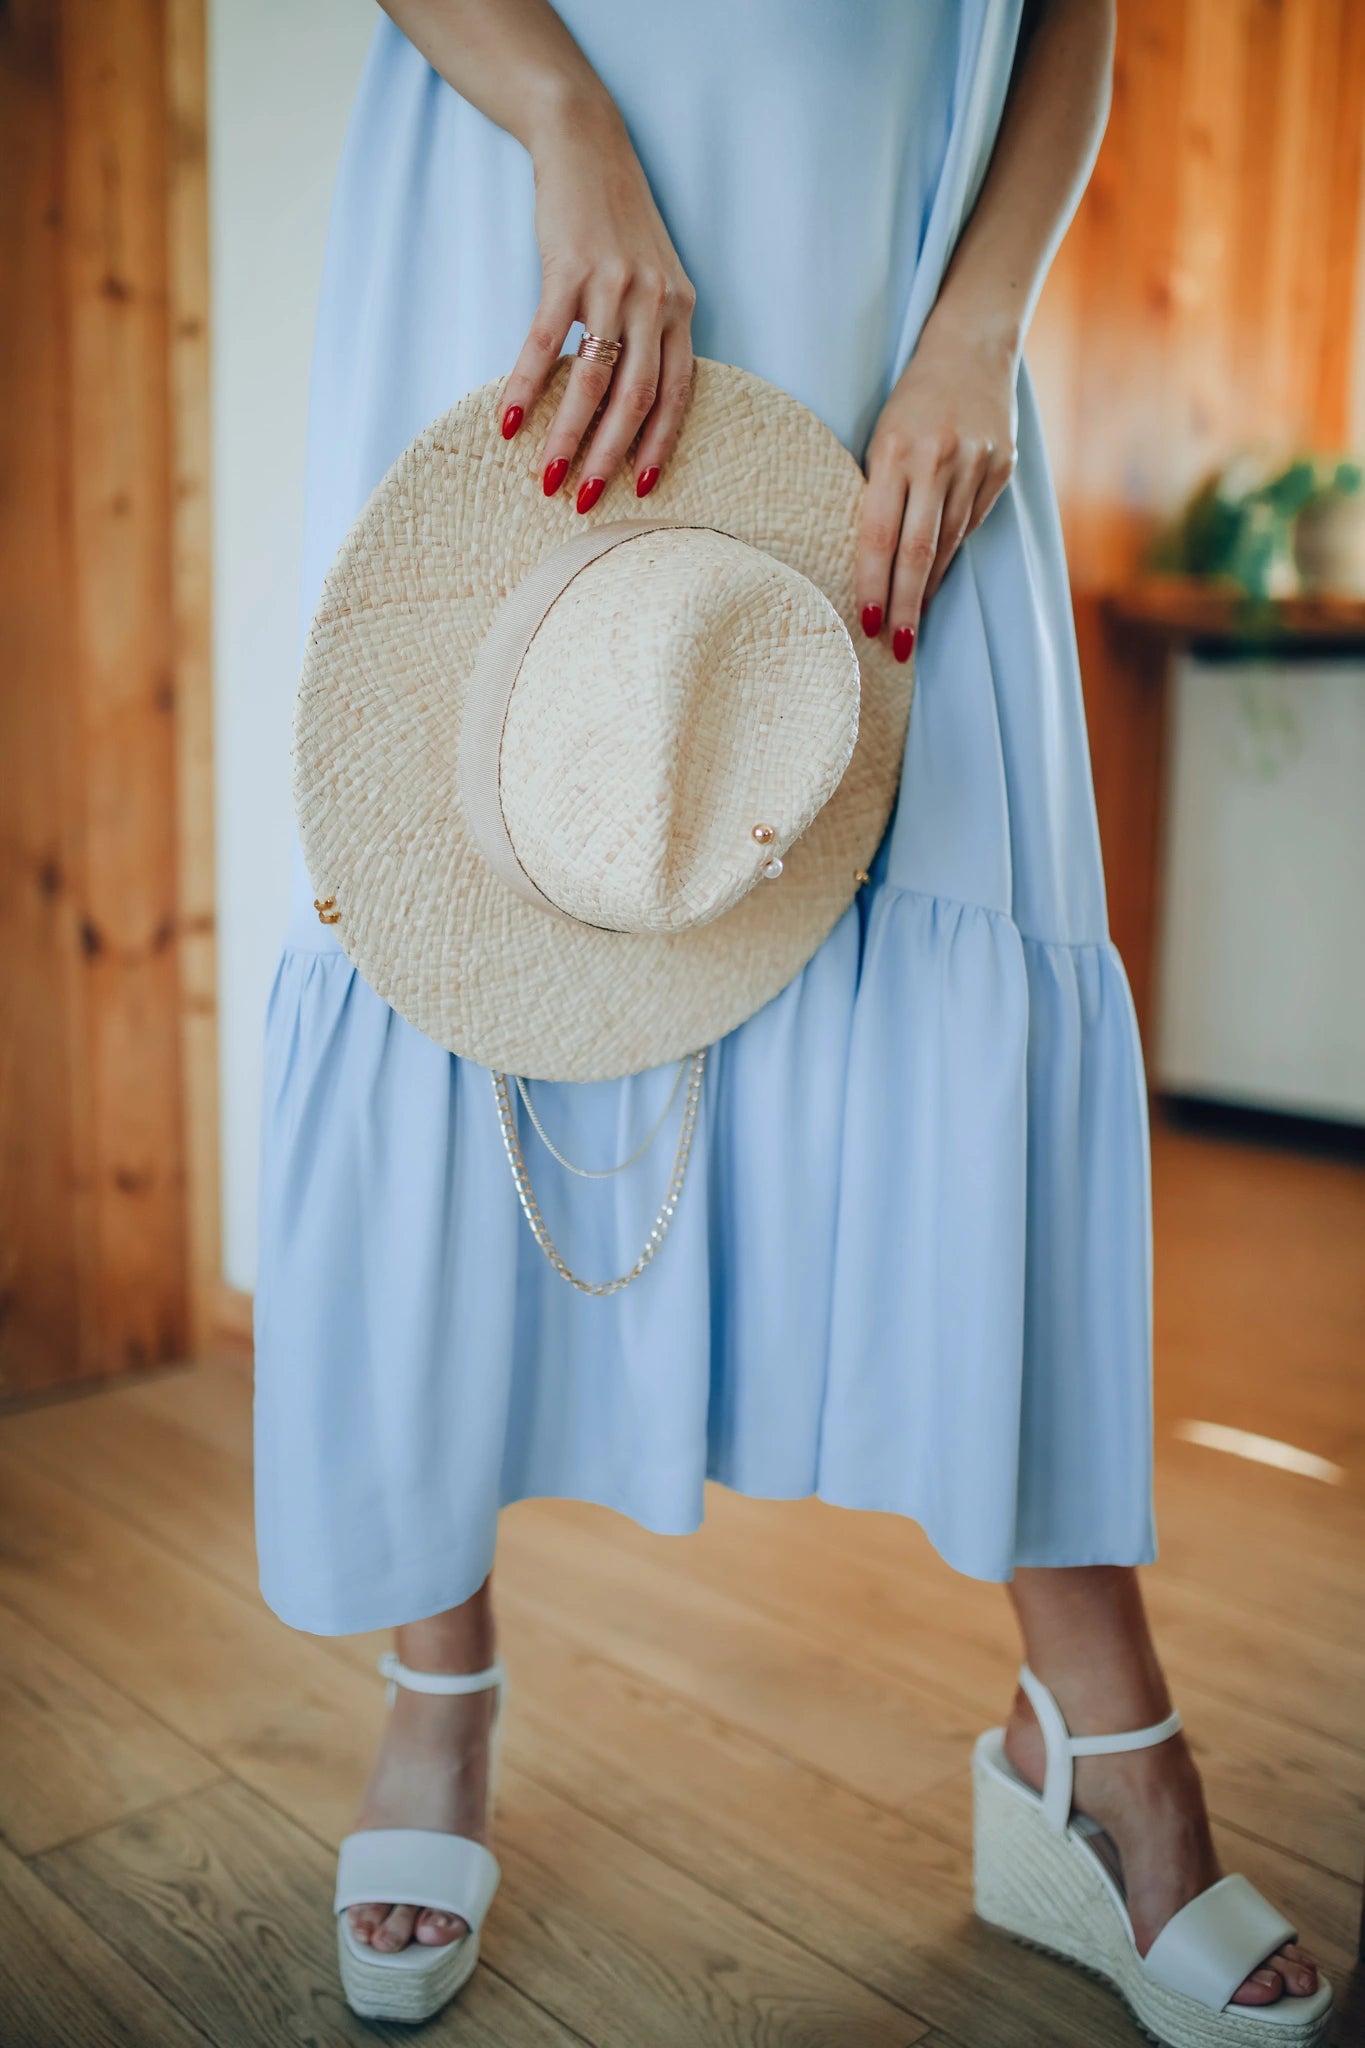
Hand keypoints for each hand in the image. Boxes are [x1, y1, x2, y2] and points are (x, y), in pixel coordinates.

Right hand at [500, 97, 696, 509]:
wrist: (587, 143)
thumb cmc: (617, 219)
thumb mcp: (652, 274)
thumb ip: (650, 329)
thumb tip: (628, 399)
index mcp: (679, 308)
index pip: (677, 393)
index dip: (659, 445)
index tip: (641, 488)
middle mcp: (654, 300)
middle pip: (636, 397)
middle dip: (611, 456)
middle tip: (586, 501)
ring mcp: (612, 284)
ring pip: (592, 379)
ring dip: (568, 435)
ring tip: (548, 477)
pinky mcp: (567, 268)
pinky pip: (544, 342)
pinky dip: (525, 385)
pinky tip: (510, 421)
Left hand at [858, 317, 1018, 660]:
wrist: (972, 342)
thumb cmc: (911, 395)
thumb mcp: (883, 433)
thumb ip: (880, 488)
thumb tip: (874, 559)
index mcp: (895, 450)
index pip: (880, 533)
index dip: (873, 583)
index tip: (868, 624)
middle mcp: (937, 459)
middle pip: (917, 551)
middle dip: (905, 604)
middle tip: (897, 647)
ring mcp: (975, 465)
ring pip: (947, 543)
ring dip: (928, 588)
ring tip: (912, 622)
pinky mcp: (1000, 468)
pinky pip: (970, 524)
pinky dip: (950, 556)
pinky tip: (935, 580)